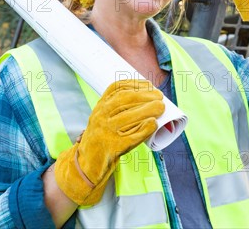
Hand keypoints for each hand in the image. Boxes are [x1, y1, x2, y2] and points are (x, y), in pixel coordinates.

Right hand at [54, 79, 163, 205]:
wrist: (87, 164)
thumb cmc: (101, 138)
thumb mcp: (102, 118)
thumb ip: (116, 107)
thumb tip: (146, 94)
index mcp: (99, 107)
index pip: (116, 88)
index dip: (135, 84)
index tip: (149, 85)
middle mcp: (100, 117)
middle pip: (124, 100)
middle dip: (145, 95)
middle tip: (160, 97)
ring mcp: (105, 132)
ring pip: (128, 117)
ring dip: (148, 109)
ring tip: (161, 107)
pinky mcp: (113, 147)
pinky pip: (131, 137)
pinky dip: (144, 130)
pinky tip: (154, 124)